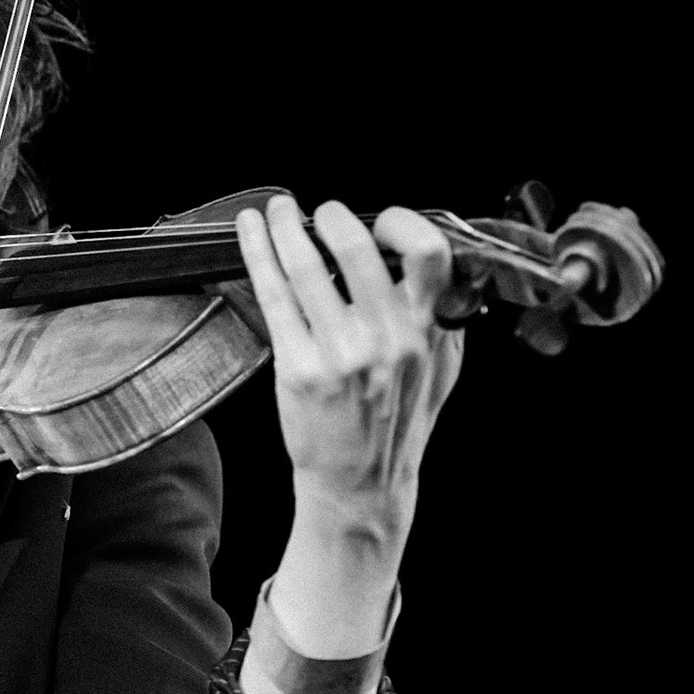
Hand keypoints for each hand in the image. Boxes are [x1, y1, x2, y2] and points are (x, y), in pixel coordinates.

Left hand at [235, 194, 462, 529]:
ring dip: (285, 228)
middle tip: (319, 212)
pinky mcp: (299, 369)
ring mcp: (340, 355)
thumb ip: (442, 316)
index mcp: (428, 332)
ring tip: (275, 211)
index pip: (429, 253)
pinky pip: (274, 297)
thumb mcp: (442, 369)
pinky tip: (251, 233)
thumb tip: (433, 260)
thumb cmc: (399, 421)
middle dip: (333, 218)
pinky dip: (258, 255)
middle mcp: (386, 340)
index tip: (380, 221)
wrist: (361, 482)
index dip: (400, 224)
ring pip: (306, 269)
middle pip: (357, 250)